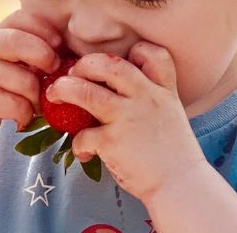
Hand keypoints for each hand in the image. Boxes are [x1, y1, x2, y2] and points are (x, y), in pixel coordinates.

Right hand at [0, 10, 62, 143]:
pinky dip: (26, 115)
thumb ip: (34, 52)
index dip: (45, 29)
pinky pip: (18, 106)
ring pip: (25, 82)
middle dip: (44, 56)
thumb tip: (74, 55)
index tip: (58, 45)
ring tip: (31, 103)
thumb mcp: (12, 61)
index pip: (22, 18)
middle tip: (52, 70)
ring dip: (37, 97)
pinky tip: (18, 118)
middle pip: (18, 42)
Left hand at [45, 41, 207, 200]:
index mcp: (162, 91)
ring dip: (64, 89)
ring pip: (85, 92)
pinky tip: (84, 153)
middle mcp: (145, 98)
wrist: (181, 184)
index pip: (152, 54)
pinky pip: (82, 135)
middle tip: (74, 74)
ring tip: (55, 95)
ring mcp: (128, 118)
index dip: (134, 52)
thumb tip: (118, 93)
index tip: (120, 61)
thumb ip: (150, 100)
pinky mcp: (113, 142)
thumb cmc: (173, 155)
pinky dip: (77, 144)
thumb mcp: (171, 116)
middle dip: (85, 64)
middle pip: (109, 64)